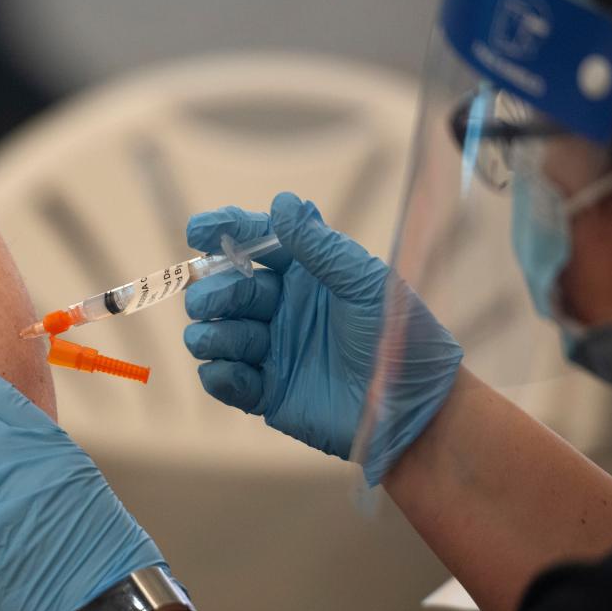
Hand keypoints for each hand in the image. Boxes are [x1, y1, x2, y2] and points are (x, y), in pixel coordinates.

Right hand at [182, 192, 462, 483]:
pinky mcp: (266, 392)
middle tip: (210, 301)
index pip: (254, 243)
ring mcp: (271, 350)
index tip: (197, 231)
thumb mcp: (365, 285)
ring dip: (211, 334)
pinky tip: (230, 374)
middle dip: (213, 292)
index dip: (224, 232)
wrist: (414, 409)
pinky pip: (225, 380)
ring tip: (223, 341)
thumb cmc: (402, 337)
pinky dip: (218, 376)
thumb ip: (321, 247)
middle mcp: (280, 308)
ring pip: (216, 334)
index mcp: (303, 275)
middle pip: (227, 289)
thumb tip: (283, 201)